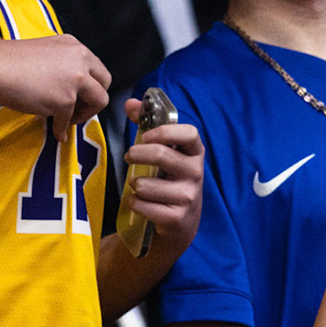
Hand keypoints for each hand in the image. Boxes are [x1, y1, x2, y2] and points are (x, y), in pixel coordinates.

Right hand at [0, 34, 110, 141]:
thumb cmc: (7, 62)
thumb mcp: (44, 53)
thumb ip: (62, 65)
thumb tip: (68, 87)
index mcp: (74, 47)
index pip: (97, 68)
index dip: (90, 85)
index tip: (79, 96)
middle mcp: (80, 60)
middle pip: (104, 84)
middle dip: (93, 100)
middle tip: (77, 110)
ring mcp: (75, 80)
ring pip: (97, 102)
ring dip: (83, 115)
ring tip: (66, 120)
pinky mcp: (65, 100)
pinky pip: (69, 120)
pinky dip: (62, 128)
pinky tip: (55, 132)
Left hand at [120, 95, 203, 250]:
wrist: (177, 223)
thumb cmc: (167, 181)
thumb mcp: (162, 153)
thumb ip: (146, 125)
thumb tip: (131, 103)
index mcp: (194, 154)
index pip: (190, 133)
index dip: (165, 131)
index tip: (147, 136)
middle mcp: (196, 174)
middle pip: (162, 155)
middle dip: (136, 154)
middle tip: (128, 156)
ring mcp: (189, 198)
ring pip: (146, 184)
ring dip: (134, 184)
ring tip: (138, 186)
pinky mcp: (178, 219)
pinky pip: (143, 206)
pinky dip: (134, 203)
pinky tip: (141, 204)